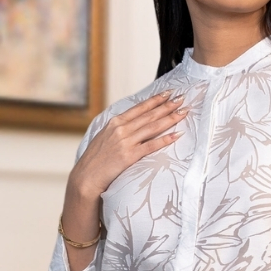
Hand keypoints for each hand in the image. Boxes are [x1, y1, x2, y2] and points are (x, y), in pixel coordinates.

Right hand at [60, 91, 186, 270]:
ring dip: (170, 118)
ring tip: (184, 112)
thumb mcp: (104, 137)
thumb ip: (118, 129)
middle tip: (182, 99)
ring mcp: (125, 142)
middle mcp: (121, 129)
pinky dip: (165, 140)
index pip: (139, 108)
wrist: (86, 177)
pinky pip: (151, 146)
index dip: (155, 100)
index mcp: (115, 122)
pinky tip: (177, 135)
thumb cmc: (95, 160)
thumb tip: (132, 123)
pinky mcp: (129, 156)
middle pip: (149, 115)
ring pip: (153, 127)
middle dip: (167, 106)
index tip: (168, 93)